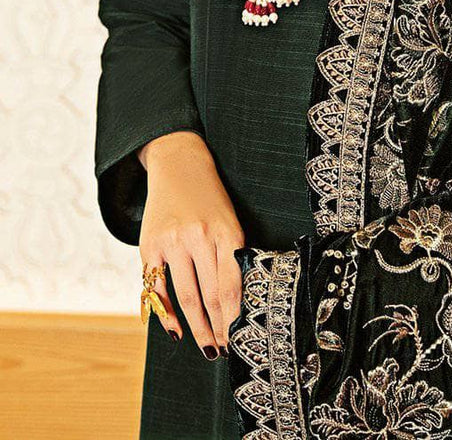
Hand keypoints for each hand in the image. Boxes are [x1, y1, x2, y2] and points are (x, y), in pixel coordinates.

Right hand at [138, 131, 244, 358]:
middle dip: (218, 327)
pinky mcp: (150, 245)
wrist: (179, 164)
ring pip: (186, 295)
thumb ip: (232, 254)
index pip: (232, 283)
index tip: (239, 337)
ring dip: (197, 327)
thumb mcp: (230, 219)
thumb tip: (236, 301)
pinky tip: (175, 330)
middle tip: (223, 350)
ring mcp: (173, 240)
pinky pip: (157, 287)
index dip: (234, 315)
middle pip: (210, 294)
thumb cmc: (210, 199)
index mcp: (226, 230)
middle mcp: (200, 236)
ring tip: (206, 346)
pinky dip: (166, 313)